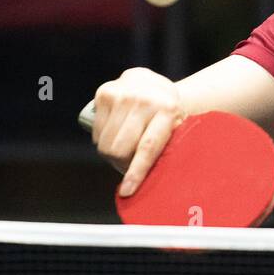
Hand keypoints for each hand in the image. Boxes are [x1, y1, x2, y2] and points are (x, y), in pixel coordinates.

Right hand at [88, 67, 185, 195]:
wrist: (155, 83)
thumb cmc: (168, 114)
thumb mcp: (177, 127)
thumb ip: (170, 148)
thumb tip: (164, 182)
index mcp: (168, 110)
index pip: (148, 147)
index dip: (136, 172)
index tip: (127, 191)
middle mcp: (144, 100)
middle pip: (120, 149)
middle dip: (122, 163)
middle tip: (130, 162)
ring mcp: (122, 94)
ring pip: (105, 143)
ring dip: (112, 152)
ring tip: (125, 145)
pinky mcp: (105, 93)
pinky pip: (96, 131)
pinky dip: (103, 138)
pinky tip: (115, 132)